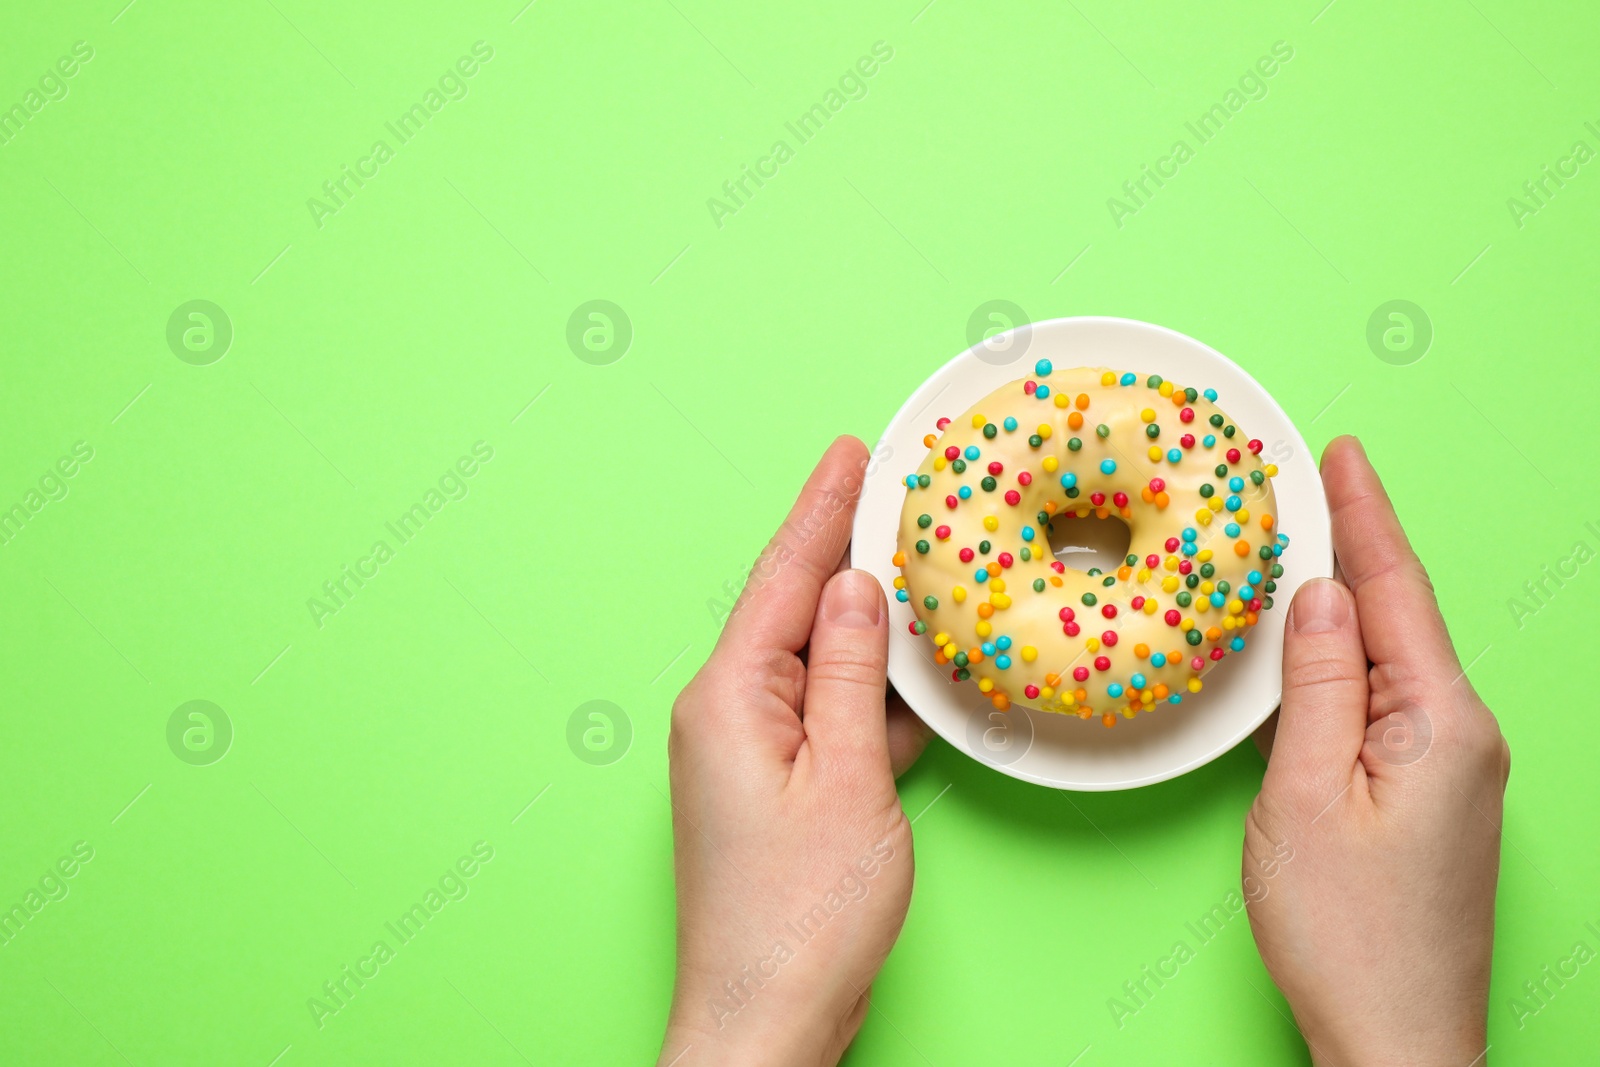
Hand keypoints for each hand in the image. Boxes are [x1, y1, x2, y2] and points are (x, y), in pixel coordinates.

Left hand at [660, 436, 931, 1066]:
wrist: (765, 1020)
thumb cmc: (800, 916)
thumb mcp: (846, 779)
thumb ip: (851, 673)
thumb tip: (856, 587)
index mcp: (730, 698)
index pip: (784, 576)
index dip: (822, 510)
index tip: (849, 451)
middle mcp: (725, 715)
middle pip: (792, 609)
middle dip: (840, 549)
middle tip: (886, 486)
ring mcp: (748, 754)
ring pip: (814, 662)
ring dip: (860, 622)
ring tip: (909, 565)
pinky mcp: (774, 791)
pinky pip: (824, 714)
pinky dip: (865, 690)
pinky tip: (906, 670)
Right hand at [1244, 436, 1509, 1065]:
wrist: (1396, 1041)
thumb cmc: (1347, 933)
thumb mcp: (1303, 795)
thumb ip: (1316, 684)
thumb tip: (1319, 594)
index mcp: (1440, 723)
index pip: (1395, 591)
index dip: (1363, 515)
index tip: (1341, 452)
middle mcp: (1463, 737)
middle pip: (1400, 618)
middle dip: (1358, 547)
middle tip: (1314, 483)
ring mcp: (1454, 771)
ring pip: (1393, 661)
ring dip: (1350, 605)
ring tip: (1309, 550)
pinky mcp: (1433, 799)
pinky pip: (1389, 704)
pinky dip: (1351, 663)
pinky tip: (1323, 651)